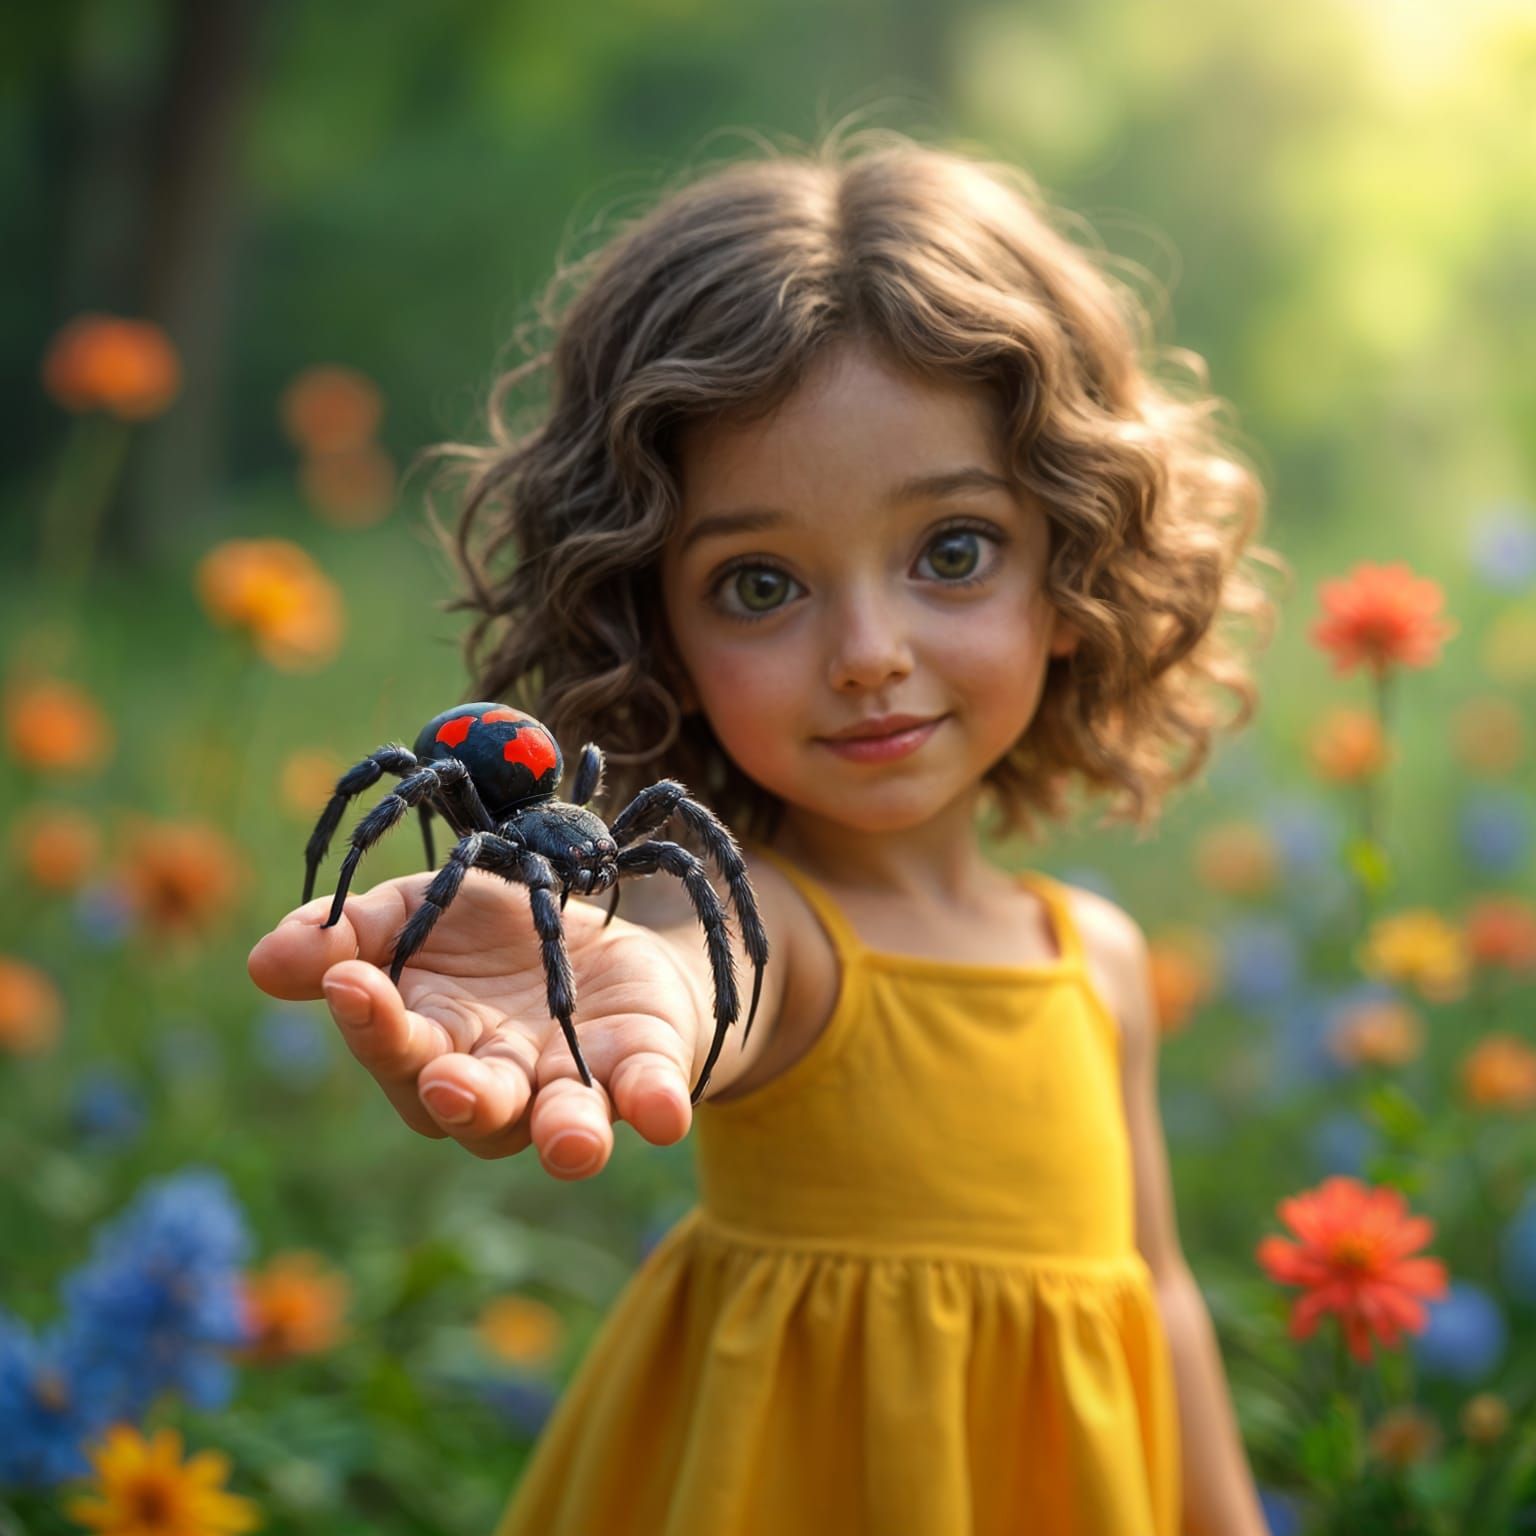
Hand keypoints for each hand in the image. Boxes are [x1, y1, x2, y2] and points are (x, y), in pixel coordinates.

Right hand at [247, 870, 706, 1177]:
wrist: (604, 931)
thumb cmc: (492, 934)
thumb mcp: (418, 909)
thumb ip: (350, 933)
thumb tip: (265, 961)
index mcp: (432, 1042)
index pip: (395, 1046)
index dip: (372, 1021)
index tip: (352, 981)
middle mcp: (499, 1082)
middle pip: (472, 1106)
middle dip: (461, 1097)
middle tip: (449, 1082)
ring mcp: (572, 1082)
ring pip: (561, 1125)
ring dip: (565, 1135)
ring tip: (570, 1141)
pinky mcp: (643, 1068)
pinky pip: (649, 1095)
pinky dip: (655, 1105)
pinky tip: (663, 1114)